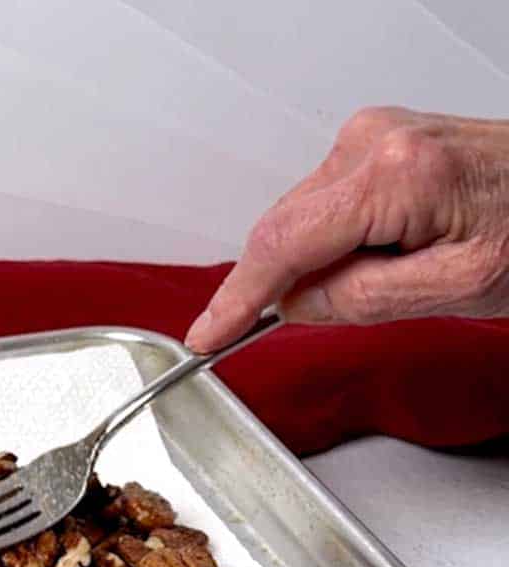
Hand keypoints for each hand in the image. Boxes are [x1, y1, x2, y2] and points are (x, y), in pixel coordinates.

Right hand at [187, 107, 508, 350]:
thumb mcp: (455, 290)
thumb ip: (363, 300)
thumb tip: (295, 305)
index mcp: (394, 177)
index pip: (282, 245)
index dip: (235, 299)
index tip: (205, 335)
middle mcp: (374, 141)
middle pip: (284, 230)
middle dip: (291, 282)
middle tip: (352, 308)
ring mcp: (372, 136)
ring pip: (301, 222)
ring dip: (322, 263)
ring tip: (397, 271)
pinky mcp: (375, 142)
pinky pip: (322, 206)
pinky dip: (334, 243)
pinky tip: (386, 253)